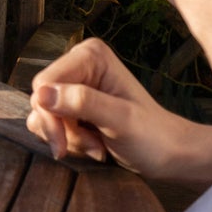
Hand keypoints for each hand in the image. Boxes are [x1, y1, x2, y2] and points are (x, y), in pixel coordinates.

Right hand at [26, 38, 211, 182]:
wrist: (170, 155)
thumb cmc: (153, 137)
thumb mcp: (120, 120)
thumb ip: (82, 103)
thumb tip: (42, 93)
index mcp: (90, 56)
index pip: (44, 83)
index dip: (49, 116)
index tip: (64, 145)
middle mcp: (79, 64)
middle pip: (41, 99)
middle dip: (62, 130)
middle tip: (92, 147)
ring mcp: (76, 84)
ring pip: (43, 114)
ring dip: (68, 139)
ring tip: (97, 147)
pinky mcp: (75, 104)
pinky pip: (52, 124)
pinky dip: (70, 141)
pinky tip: (95, 147)